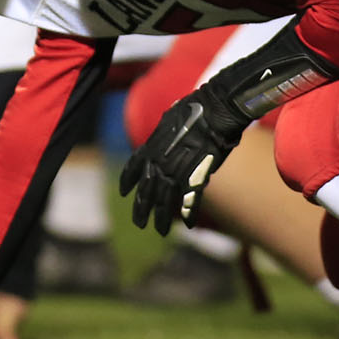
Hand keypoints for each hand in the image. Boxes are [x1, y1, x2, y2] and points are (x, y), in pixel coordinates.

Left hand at [121, 90, 252, 234]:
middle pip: (146, 191)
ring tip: (159, 230)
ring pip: (164, 201)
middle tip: (138, 222)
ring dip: (161, 218)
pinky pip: (190, 200)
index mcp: (152, 146)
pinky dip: (189, 212)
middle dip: (141, 208)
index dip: (128, 181)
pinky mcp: (195, 177)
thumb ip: (166, 131)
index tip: (124, 192)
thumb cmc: (196, 108)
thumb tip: (166, 129)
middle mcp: (159, 162)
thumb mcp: (171, 118)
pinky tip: (187, 224)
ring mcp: (176, 171)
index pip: (134, 167)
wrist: (214, 111)